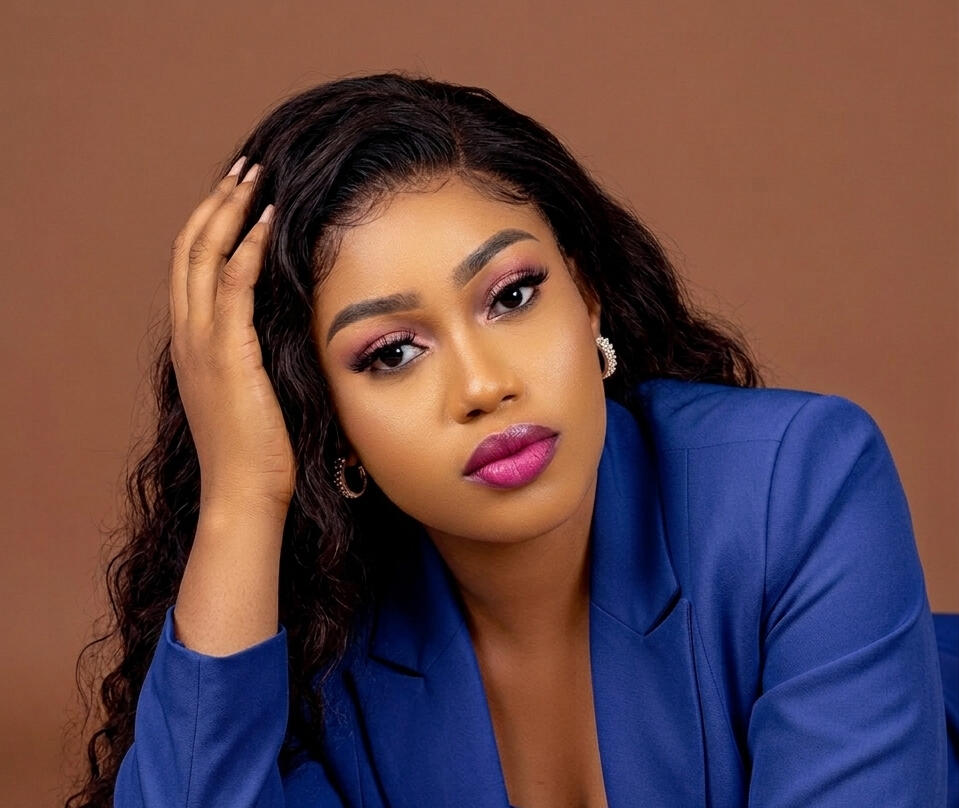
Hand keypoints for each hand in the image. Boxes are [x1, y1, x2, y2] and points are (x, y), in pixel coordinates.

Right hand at [169, 158, 294, 515]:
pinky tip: (270, 220)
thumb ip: (257, 355)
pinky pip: (233, 285)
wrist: (245, 495)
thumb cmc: (259, 451)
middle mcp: (189, 336)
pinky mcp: (228, 355)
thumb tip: (290, 326)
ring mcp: (203, 344)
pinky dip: (250, 247)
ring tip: (257, 177)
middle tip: (246, 169)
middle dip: (218, 203)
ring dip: (232, 211)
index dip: (212, 225)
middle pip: (190, 249)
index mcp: (193, 344)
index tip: (240, 196)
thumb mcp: (253, 393)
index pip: (191, 268)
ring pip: (204, 256)